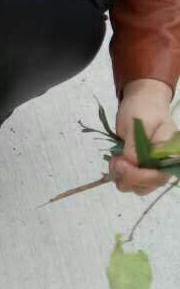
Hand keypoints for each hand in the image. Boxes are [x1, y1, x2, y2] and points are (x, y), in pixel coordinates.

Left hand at [111, 79, 177, 195]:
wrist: (141, 101)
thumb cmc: (145, 108)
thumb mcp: (140, 123)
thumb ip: (136, 146)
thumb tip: (131, 164)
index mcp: (171, 155)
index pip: (158, 177)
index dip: (138, 176)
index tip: (122, 164)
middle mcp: (163, 166)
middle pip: (145, 186)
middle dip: (126, 176)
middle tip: (116, 160)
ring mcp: (151, 169)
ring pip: (134, 187)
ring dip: (120, 176)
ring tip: (115, 159)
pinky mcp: (138, 168)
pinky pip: (127, 180)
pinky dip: (118, 174)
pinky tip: (115, 160)